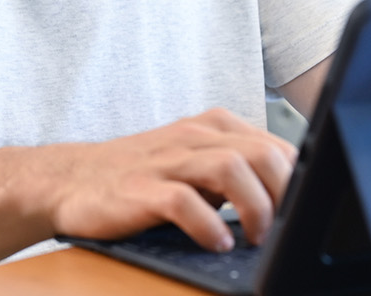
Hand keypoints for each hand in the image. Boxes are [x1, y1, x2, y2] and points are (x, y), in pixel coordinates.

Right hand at [33, 108, 297, 252]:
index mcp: (212, 127)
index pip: (274, 144)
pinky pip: (184, 202)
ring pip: (230, 169)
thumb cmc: (139, 176)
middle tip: (283, 227)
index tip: (302, 209)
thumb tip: (286, 200)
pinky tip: (218, 243)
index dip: (297, 178)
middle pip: (260, 152)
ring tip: (256, 238)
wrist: (68, 180)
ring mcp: (166, 160)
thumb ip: (235, 173)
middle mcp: (192, 136)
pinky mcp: (140, 188)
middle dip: (283, 193)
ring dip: (254, 208)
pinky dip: (209, 226)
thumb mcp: (194, 164)